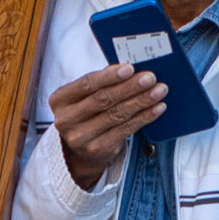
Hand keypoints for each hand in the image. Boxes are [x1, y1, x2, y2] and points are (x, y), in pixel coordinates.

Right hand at [49, 61, 165, 189]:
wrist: (78, 151)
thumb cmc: (84, 114)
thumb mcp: (83, 97)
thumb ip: (100, 82)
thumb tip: (129, 68)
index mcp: (59, 100)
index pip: (86, 84)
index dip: (109, 76)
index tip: (130, 68)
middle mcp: (66, 120)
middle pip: (103, 99)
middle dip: (130, 87)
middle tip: (150, 78)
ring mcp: (81, 137)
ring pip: (117, 114)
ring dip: (141, 101)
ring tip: (159, 91)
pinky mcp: (98, 149)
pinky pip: (125, 129)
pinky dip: (144, 117)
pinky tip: (156, 108)